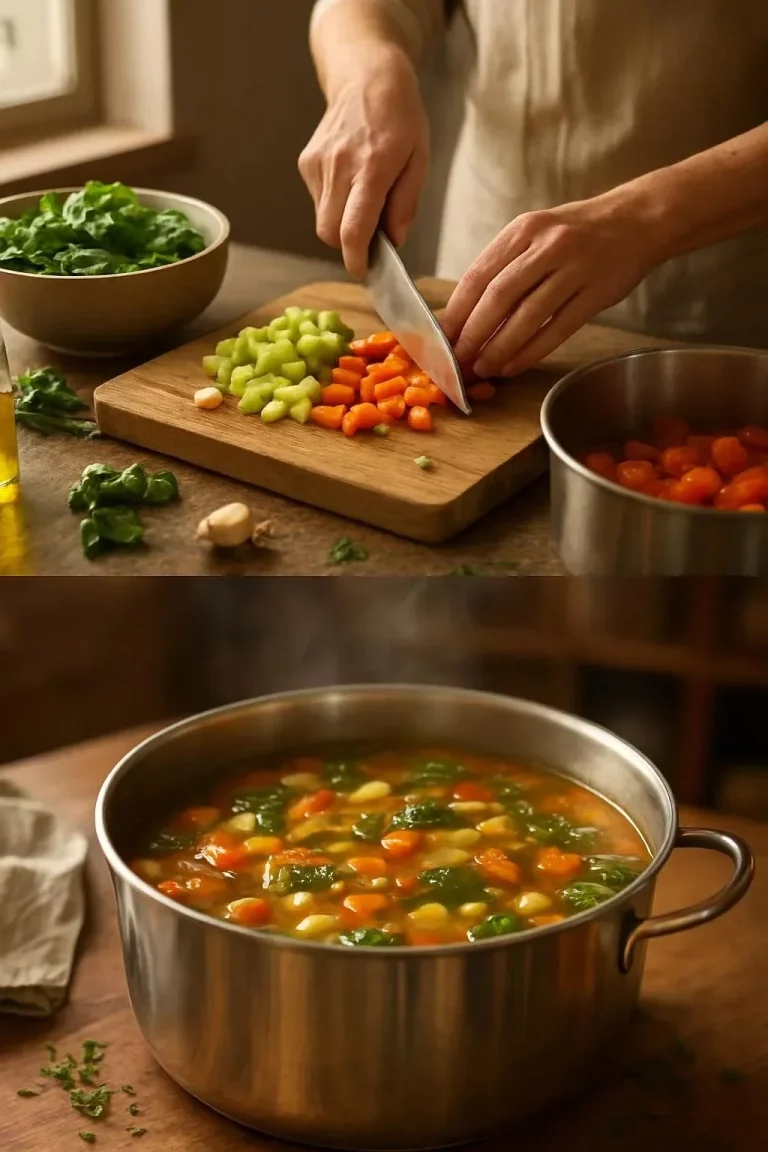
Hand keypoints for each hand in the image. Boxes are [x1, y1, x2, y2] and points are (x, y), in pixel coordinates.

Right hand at [299, 47, 428, 278]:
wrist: (366, 76)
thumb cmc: (400, 117)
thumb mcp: (419, 159)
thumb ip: (406, 204)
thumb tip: (394, 240)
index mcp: (372, 168)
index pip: (353, 230)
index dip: (356, 260)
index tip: (364, 272)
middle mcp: (339, 166)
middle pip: (331, 233)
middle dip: (349, 244)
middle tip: (371, 234)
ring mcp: (318, 163)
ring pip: (322, 219)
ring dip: (341, 223)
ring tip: (363, 199)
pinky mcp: (306, 162)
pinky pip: (317, 201)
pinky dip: (333, 204)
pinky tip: (349, 182)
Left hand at [441, 191, 661, 376]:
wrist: (637, 220)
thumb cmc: (577, 233)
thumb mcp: (536, 233)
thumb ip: (504, 266)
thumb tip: (464, 313)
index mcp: (524, 230)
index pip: (478, 275)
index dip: (456, 311)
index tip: (440, 338)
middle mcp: (548, 246)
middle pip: (498, 296)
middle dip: (472, 334)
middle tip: (457, 360)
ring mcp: (575, 269)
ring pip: (527, 316)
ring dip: (500, 347)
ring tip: (483, 367)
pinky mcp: (596, 293)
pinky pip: (557, 329)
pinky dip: (531, 351)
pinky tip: (514, 365)